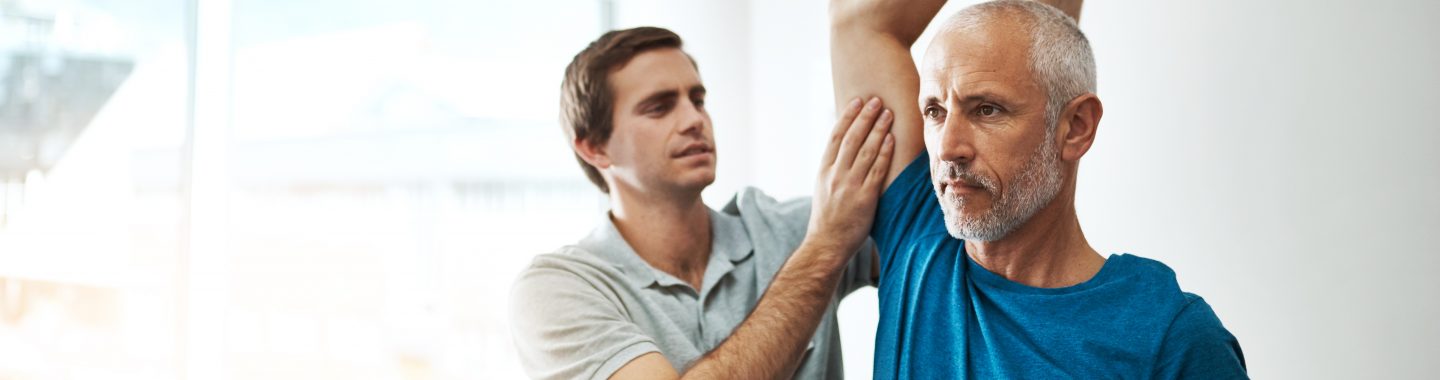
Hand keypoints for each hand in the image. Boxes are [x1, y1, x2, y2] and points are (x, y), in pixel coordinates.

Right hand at [806, 97, 894, 256]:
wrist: (826, 244)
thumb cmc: (827, 218)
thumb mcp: (823, 188)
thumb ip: (834, 169)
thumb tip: (847, 150)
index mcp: (823, 170)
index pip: (836, 137)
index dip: (847, 117)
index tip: (857, 101)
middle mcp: (835, 175)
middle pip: (851, 138)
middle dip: (865, 117)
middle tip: (876, 100)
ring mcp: (849, 186)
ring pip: (865, 151)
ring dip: (878, 129)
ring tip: (888, 113)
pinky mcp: (865, 198)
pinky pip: (876, 170)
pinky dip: (884, 153)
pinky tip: (892, 139)